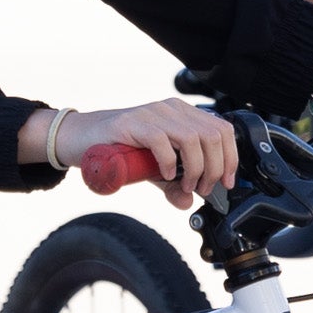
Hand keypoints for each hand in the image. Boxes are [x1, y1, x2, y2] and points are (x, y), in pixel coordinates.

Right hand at [39, 98, 242, 205]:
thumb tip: (188, 203)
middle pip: (212, 135)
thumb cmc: (119, 150)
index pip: (222, 129)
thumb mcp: (153, 171)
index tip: (226, 183)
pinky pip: (162, 141)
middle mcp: (172, 109)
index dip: (230, 158)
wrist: (82, 140)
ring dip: (195, 168)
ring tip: (185, 185)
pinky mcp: (134, 122)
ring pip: (193, 138)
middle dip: (214, 168)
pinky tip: (164, 175)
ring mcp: (153, 113)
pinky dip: (169, 163)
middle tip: (201, 189)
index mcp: (183, 115)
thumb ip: (173, 184)